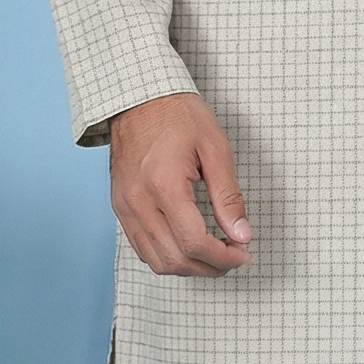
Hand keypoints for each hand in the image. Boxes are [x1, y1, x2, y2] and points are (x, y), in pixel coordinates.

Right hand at [109, 93, 252, 276]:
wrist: (139, 96)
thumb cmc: (178, 114)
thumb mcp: (215, 148)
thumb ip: (229, 196)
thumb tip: (241, 234)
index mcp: (164, 185)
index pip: (194, 243)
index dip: (224, 258)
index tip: (243, 254)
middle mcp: (138, 201)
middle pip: (175, 259)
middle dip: (210, 267)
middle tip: (234, 257)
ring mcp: (125, 207)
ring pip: (156, 261)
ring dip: (189, 267)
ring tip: (214, 255)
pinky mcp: (120, 207)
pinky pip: (142, 247)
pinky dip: (168, 256)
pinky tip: (188, 245)